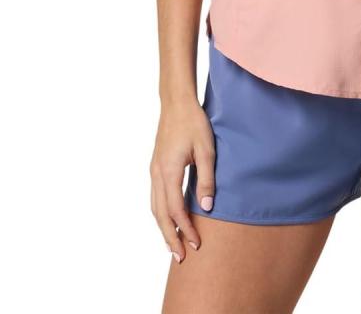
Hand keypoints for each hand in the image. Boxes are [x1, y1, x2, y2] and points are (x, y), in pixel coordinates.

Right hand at [150, 98, 216, 261]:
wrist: (176, 102)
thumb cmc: (194, 123)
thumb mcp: (207, 150)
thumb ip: (206, 179)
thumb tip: (207, 207)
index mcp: (169, 171)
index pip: (176, 210)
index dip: (186, 229)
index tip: (197, 244)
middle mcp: (157, 174)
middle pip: (160, 215)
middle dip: (170, 237)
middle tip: (181, 257)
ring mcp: (154, 170)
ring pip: (155, 207)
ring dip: (163, 227)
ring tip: (173, 244)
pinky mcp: (156, 166)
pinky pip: (155, 197)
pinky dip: (161, 213)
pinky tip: (169, 218)